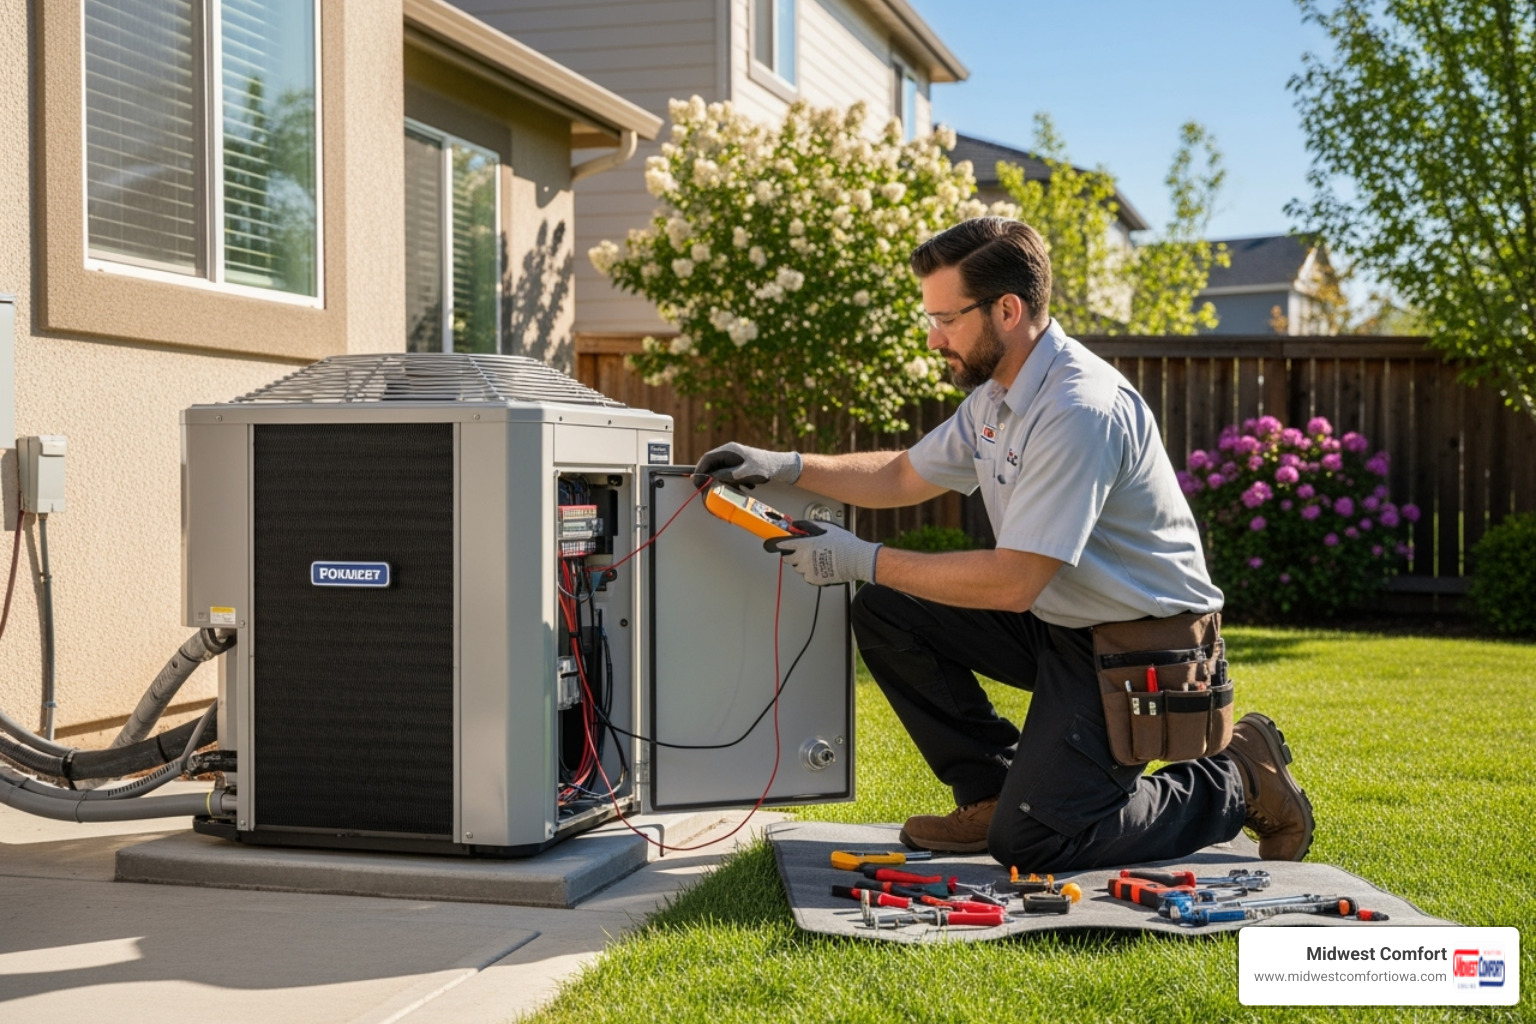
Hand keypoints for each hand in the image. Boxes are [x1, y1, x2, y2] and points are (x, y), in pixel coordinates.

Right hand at [692, 442, 801, 489]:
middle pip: (713, 465)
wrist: (779, 466)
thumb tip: (710, 477)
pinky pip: (730, 473)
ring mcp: (734, 458)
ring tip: (735, 489)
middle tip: (711, 489)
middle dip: (712, 478)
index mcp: (729, 450)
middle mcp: (729, 452)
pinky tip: (744, 487)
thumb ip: (726, 475)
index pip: (707, 458)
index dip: (700, 470)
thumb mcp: (743, 473)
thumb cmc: (763, 467)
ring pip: (721, 470)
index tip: (697, 481)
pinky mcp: (740, 464)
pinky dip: (733, 482)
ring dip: (724, 481)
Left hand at [763, 520, 880, 586]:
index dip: (779, 545)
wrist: (855, 559)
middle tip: (802, 552)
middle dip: (792, 555)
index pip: (784, 545)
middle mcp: (803, 558)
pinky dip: (811, 573)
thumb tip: (798, 524)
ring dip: (803, 564)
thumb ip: (809, 526)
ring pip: (798, 568)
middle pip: (788, 559)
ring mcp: (808, 570)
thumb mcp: (826, 528)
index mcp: (804, 545)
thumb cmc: (844, 543)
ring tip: (816, 559)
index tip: (775, 545)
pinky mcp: (815, 579)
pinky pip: (808, 576)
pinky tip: (821, 567)